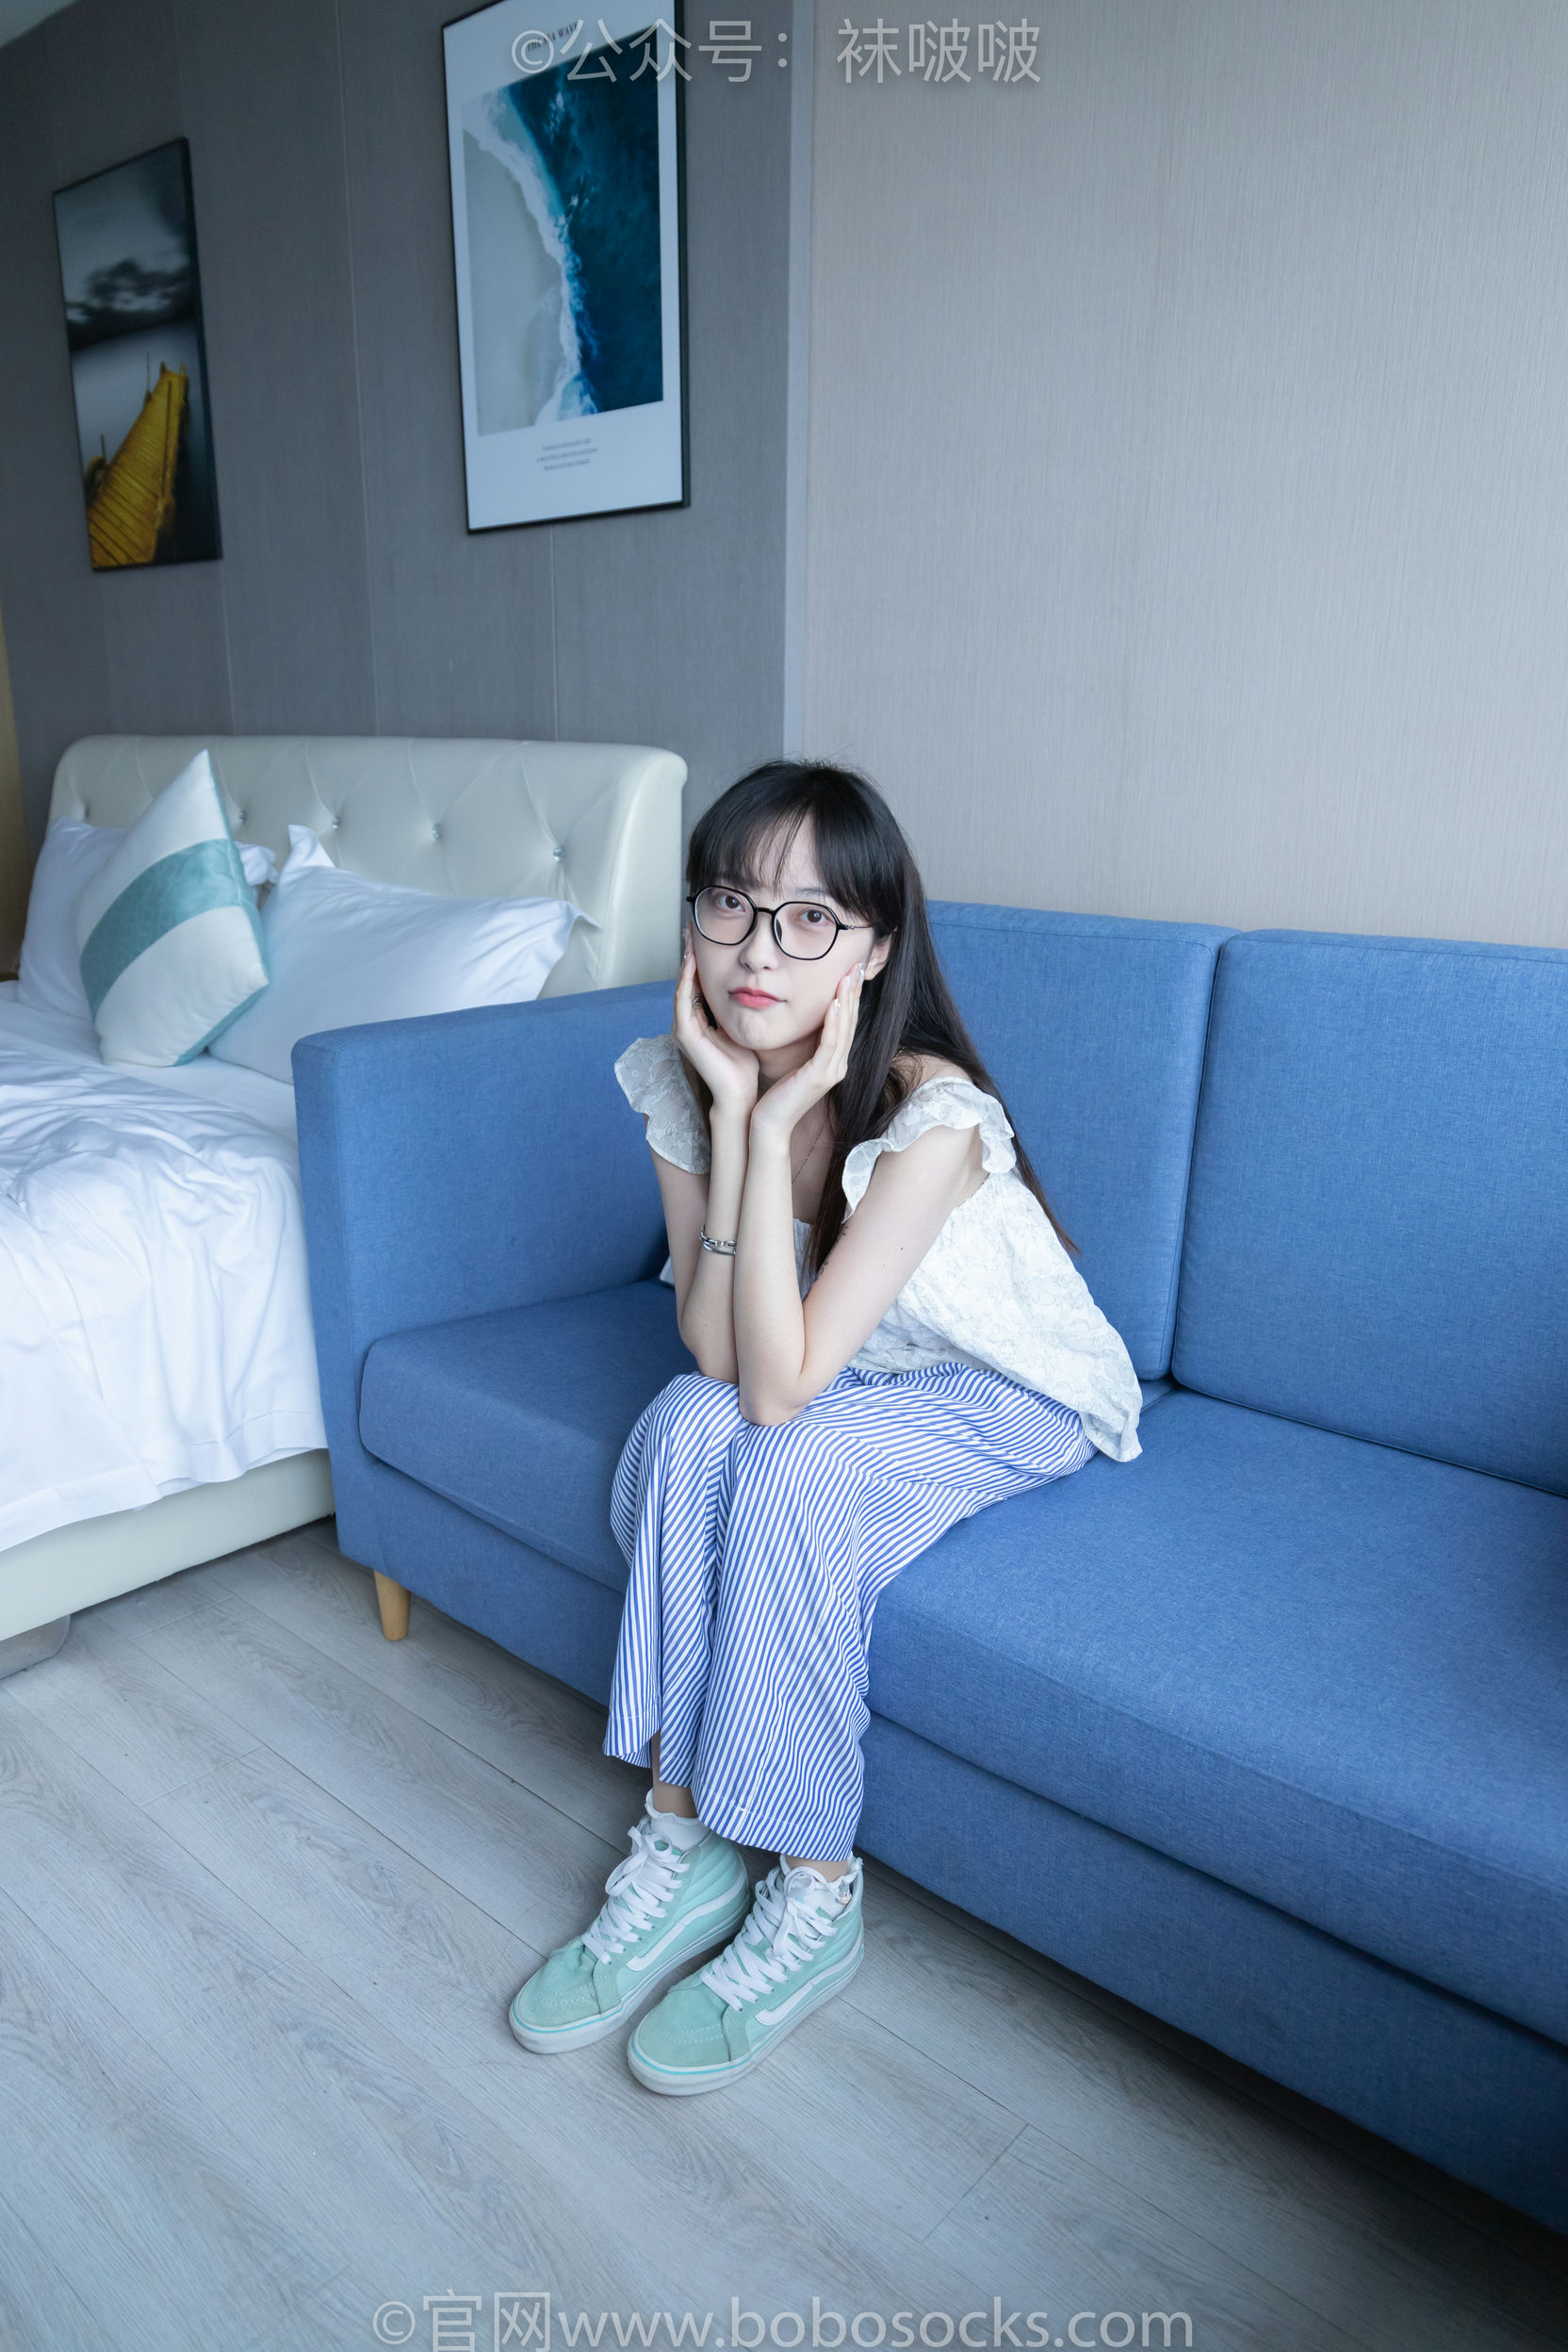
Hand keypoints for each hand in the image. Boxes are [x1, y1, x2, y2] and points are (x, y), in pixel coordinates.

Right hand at [672, 927, 760, 1118]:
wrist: (740, 1094)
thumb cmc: (744, 1064)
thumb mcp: (743, 1025)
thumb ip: (741, 1006)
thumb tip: (756, 984)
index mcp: (700, 1020)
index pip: (698, 983)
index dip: (700, 959)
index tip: (706, 935)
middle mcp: (688, 1022)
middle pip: (686, 980)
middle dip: (688, 954)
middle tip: (692, 927)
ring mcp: (683, 1028)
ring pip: (682, 987)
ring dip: (685, 961)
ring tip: (690, 938)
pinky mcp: (685, 1035)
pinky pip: (683, 1001)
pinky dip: (686, 980)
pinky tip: (692, 962)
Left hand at [749, 959, 866, 1144]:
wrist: (768, 1122)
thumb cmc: (777, 1093)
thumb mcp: (795, 1062)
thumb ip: (805, 1045)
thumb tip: (805, 1022)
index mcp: (833, 1061)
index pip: (846, 1023)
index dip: (851, 996)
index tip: (852, 971)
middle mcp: (838, 1066)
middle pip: (850, 1022)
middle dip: (854, 993)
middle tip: (858, 965)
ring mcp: (832, 1072)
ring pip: (844, 1030)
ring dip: (847, 1002)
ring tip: (848, 978)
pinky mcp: (820, 1077)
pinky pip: (830, 1044)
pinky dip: (834, 1023)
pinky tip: (835, 1004)